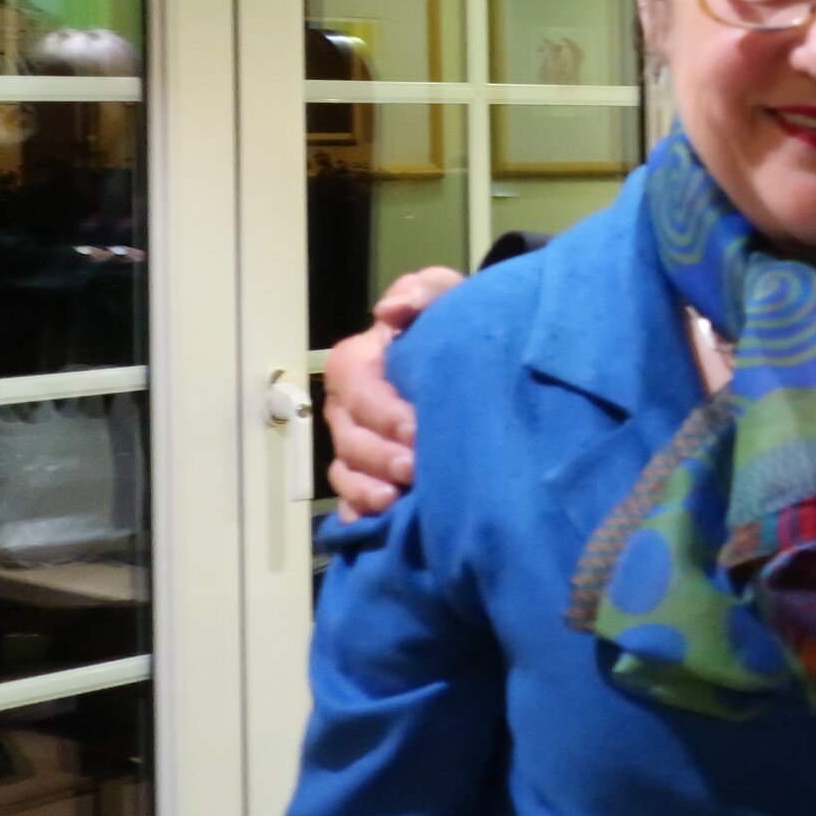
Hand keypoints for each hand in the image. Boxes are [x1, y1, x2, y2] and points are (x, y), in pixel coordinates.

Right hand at [323, 266, 463, 518]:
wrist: (469, 357)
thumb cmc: (449, 327)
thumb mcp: (444, 297)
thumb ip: (423, 291)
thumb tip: (390, 310)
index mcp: (357, 363)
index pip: (358, 390)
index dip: (384, 413)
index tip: (418, 428)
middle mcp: (346, 406)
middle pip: (349, 437)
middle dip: (380, 456)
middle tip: (416, 470)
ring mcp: (353, 442)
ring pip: (346, 472)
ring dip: (368, 489)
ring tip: (399, 501)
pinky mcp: (364, 474)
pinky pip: (351, 499)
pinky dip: (362, 513)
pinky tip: (384, 524)